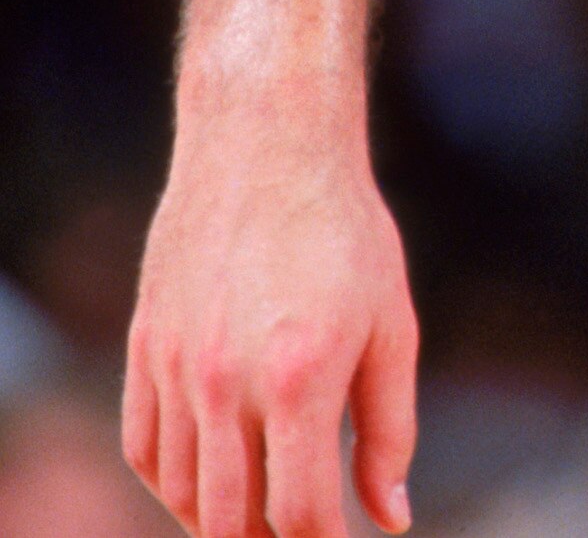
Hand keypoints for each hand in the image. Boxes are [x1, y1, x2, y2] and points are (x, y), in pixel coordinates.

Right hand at [122, 99, 416, 537]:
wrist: (267, 141)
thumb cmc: (345, 230)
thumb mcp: (390, 324)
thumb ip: (389, 429)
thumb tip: (391, 518)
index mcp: (300, 380)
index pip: (300, 516)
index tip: (340, 532)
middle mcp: (228, 382)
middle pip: (231, 521)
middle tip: (298, 521)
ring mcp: (178, 366)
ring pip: (183, 494)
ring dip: (221, 517)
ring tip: (260, 506)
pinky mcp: (147, 345)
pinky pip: (144, 448)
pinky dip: (173, 480)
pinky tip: (210, 473)